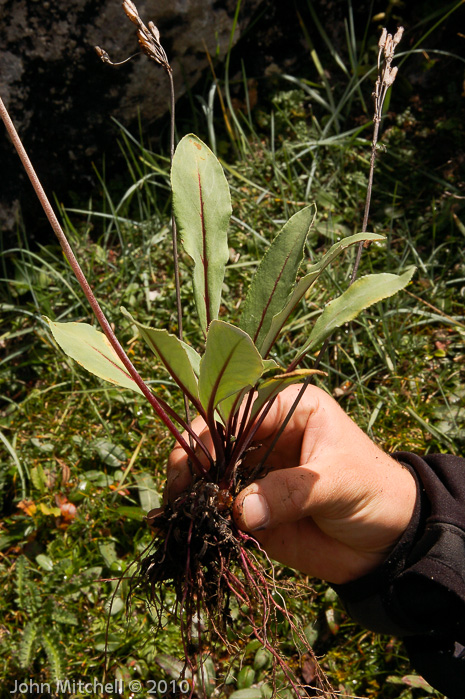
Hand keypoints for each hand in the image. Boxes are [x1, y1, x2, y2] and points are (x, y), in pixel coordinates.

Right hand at [167, 385, 415, 583]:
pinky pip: (217, 505)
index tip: (193, 458)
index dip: (211, 430)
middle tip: (177, 486)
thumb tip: (240, 510)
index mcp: (288, 408)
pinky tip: (184, 523)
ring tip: (177, 508)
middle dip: (191, 459)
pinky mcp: (249, 506)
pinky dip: (200, 514)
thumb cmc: (373, 492)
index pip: (238, 409)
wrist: (386, 543)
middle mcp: (265, 435)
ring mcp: (254, 471)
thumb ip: (291, 492)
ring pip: (209, 472)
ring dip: (190, 489)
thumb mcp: (337, 481)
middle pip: (214, 439)